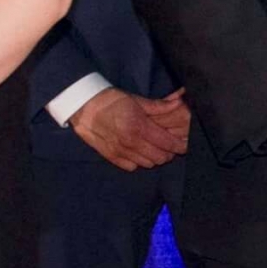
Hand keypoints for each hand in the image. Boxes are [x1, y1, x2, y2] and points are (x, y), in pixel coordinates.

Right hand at [70, 86, 191, 169]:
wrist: (82, 106)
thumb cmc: (110, 100)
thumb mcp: (136, 100)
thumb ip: (159, 106)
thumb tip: (179, 102)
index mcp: (139, 127)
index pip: (167, 144)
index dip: (179, 146)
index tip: (184, 144)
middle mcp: (131, 142)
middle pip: (160, 158)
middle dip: (168, 152)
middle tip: (168, 144)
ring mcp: (120, 151)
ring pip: (148, 164)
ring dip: (154, 157)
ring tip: (154, 148)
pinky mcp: (111, 156)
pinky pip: (132, 167)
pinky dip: (139, 161)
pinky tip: (139, 152)